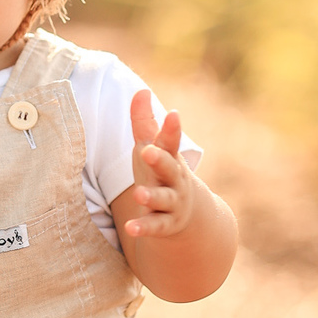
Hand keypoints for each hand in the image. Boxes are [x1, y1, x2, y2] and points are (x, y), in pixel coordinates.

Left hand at [124, 88, 192, 239]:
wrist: (187, 214)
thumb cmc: (162, 172)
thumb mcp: (152, 147)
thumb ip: (144, 122)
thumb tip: (141, 90)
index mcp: (170, 158)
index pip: (171, 141)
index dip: (171, 128)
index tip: (173, 114)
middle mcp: (175, 179)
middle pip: (169, 168)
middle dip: (159, 159)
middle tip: (146, 151)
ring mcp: (172, 202)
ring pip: (163, 199)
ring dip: (151, 196)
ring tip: (139, 195)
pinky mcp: (165, 224)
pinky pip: (155, 226)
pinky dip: (144, 227)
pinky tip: (130, 228)